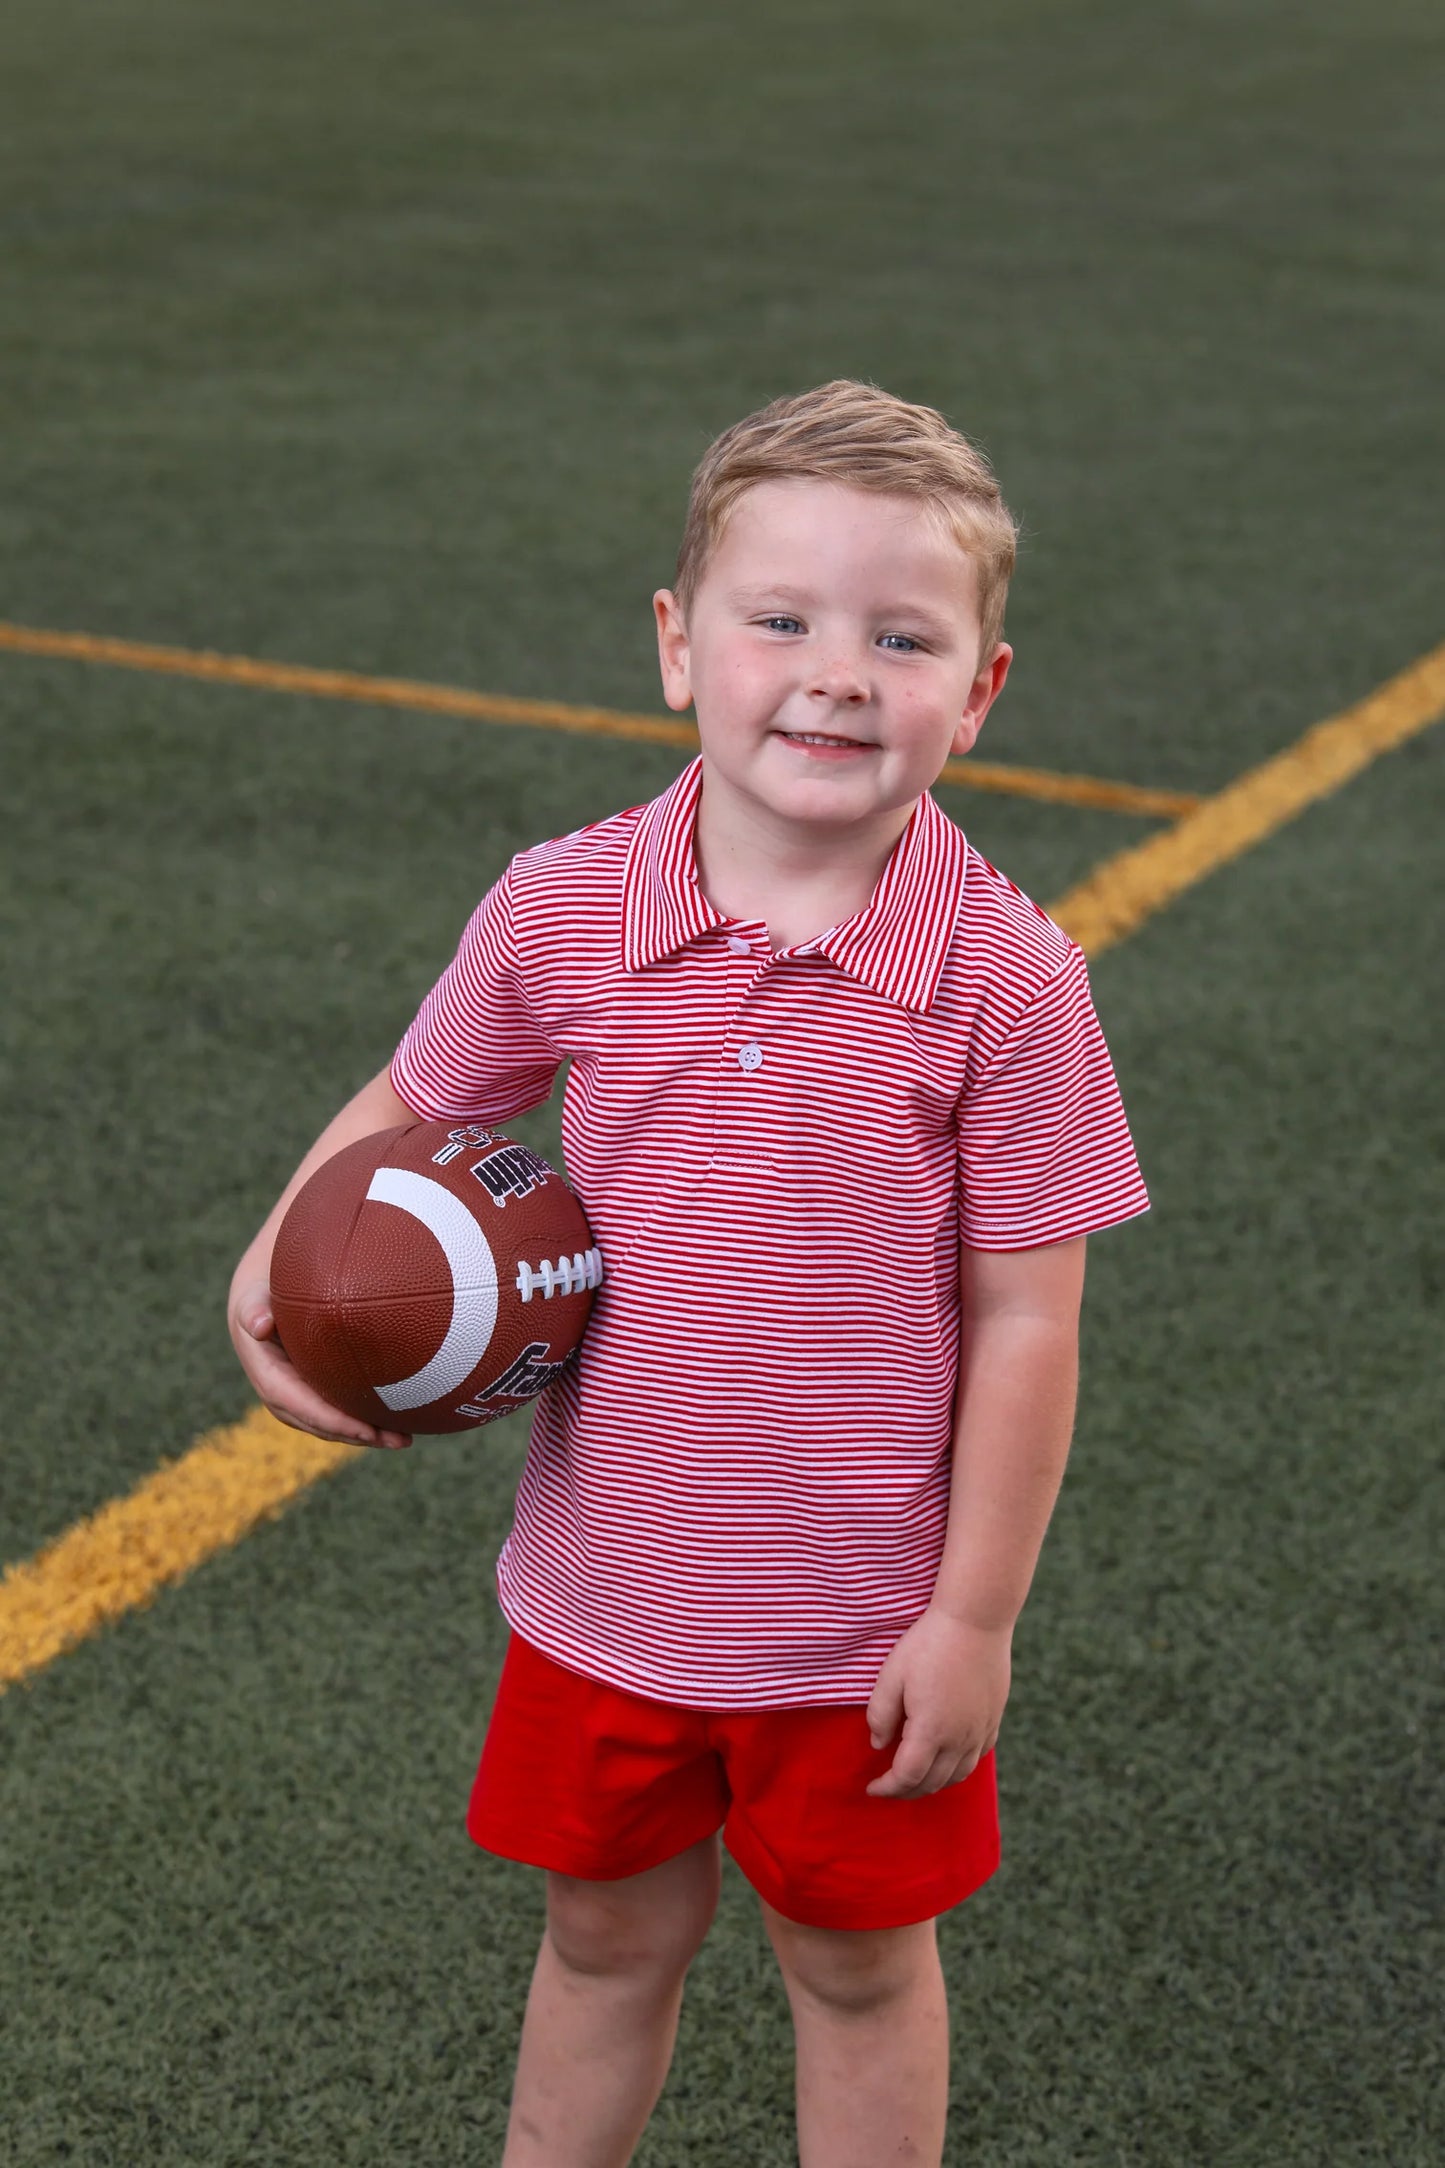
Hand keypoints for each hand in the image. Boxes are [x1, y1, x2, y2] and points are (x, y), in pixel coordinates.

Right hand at [227, 1271, 411, 1451]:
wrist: (259, 1302)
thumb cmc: (262, 1296)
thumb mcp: (254, 1300)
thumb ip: (253, 1310)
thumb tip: (259, 1325)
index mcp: (267, 1376)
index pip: (302, 1407)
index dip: (334, 1421)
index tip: (367, 1430)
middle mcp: (280, 1396)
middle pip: (321, 1425)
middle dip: (358, 1435)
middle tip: (399, 1440)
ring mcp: (296, 1399)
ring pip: (332, 1426)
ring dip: (366, 1435)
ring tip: (403, 1439)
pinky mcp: (310, 1395)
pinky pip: (336, 1414)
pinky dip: (362, 1423)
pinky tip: (393, 1425)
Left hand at [864, 1608, 1010, 1797]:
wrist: (976, 1620)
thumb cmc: (929, 1644)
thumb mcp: (892, 1675)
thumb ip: (880, 1715)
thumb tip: (878, 1744)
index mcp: (931, 1731)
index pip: (907, 1777)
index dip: (887, 1788)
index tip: (871, 1787)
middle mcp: (959, 1739)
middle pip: (932, 1783)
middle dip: (907, 1791)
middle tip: (888, 1786)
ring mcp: (980, 1731)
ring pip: (958, 1775)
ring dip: (934, 1784)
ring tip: (915, 1778)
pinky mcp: (993, 1719)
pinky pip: (976, 1758)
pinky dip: (958, 1768)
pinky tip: (947, 1759)